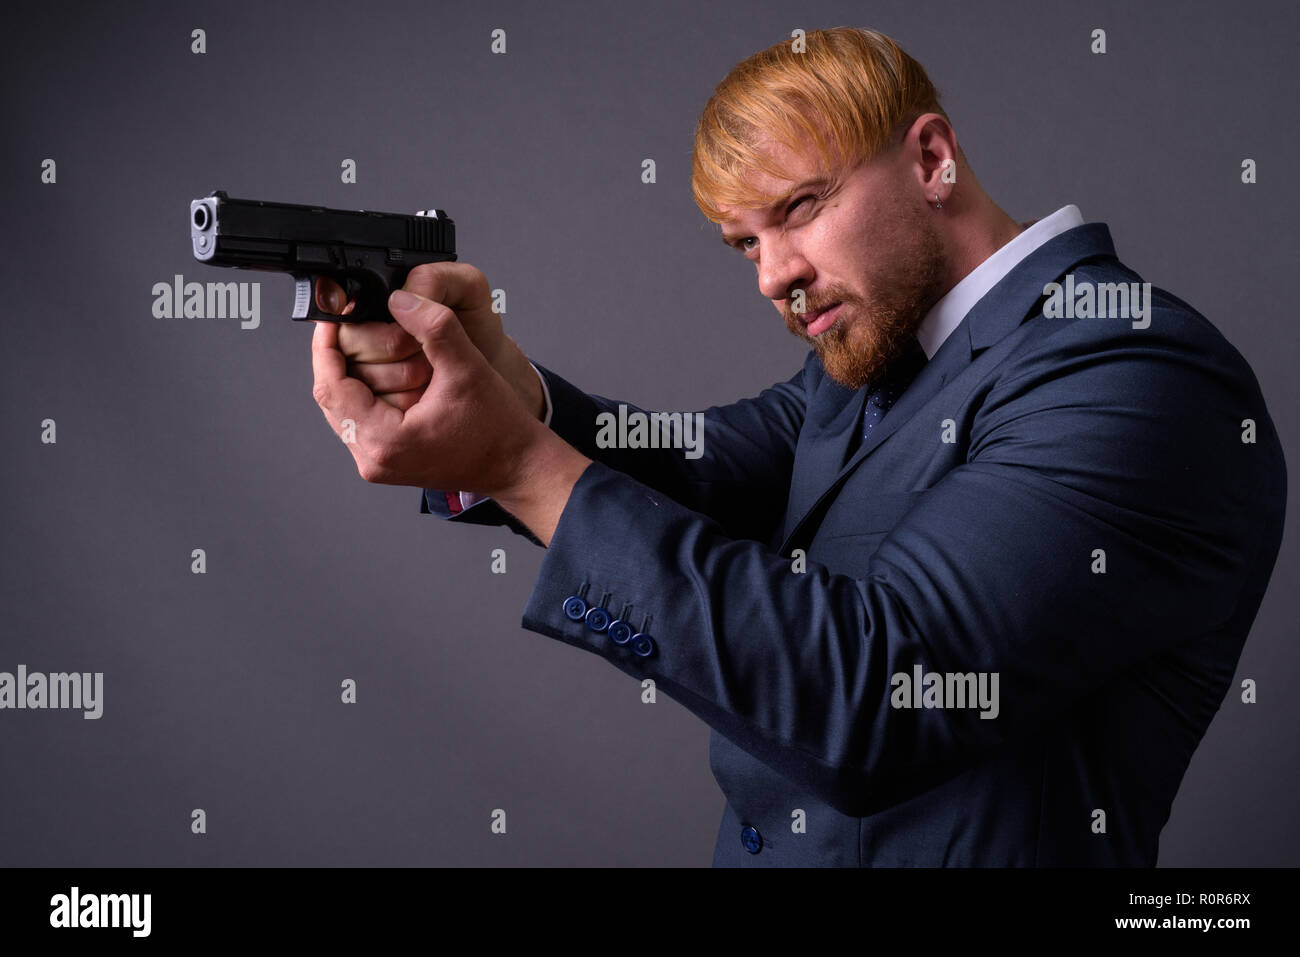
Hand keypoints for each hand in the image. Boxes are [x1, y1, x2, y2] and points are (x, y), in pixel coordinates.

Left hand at [312, 287, 588, 523]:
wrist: (515, 464)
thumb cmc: (497, 428)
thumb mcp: (467, 368)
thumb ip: (433, 328)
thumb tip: (399, 299)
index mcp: (385, 442)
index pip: (331, 386)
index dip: (325, 346)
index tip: (331, 316)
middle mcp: (373, 459)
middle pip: (330, 398)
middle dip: (336, 358)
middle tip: (345, 324)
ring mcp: (377, 463)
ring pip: (341, 410)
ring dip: (349, 376)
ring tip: (362, 344)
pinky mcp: (385, 461)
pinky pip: (357, 421)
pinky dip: (363, 393)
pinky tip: (379, 373)